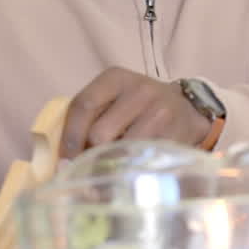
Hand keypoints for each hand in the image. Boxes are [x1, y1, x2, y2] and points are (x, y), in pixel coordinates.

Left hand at [61, 68, 210, 157]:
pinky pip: (143, 159)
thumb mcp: (113, 102)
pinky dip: (131, 170)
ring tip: (110, 171)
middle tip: (89, 168)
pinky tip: (130, 171)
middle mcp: (140, 90)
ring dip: (111, 166)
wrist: (186, 111)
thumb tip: (62, 164)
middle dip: (90, 155)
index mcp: (116, 78)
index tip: (65, 162)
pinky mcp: (176, 133)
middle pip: (100, 132)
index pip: (82, 105)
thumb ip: (88, 120)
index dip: (69, 137)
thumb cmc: (137, 110)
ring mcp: (160, 111)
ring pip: (121, 149)